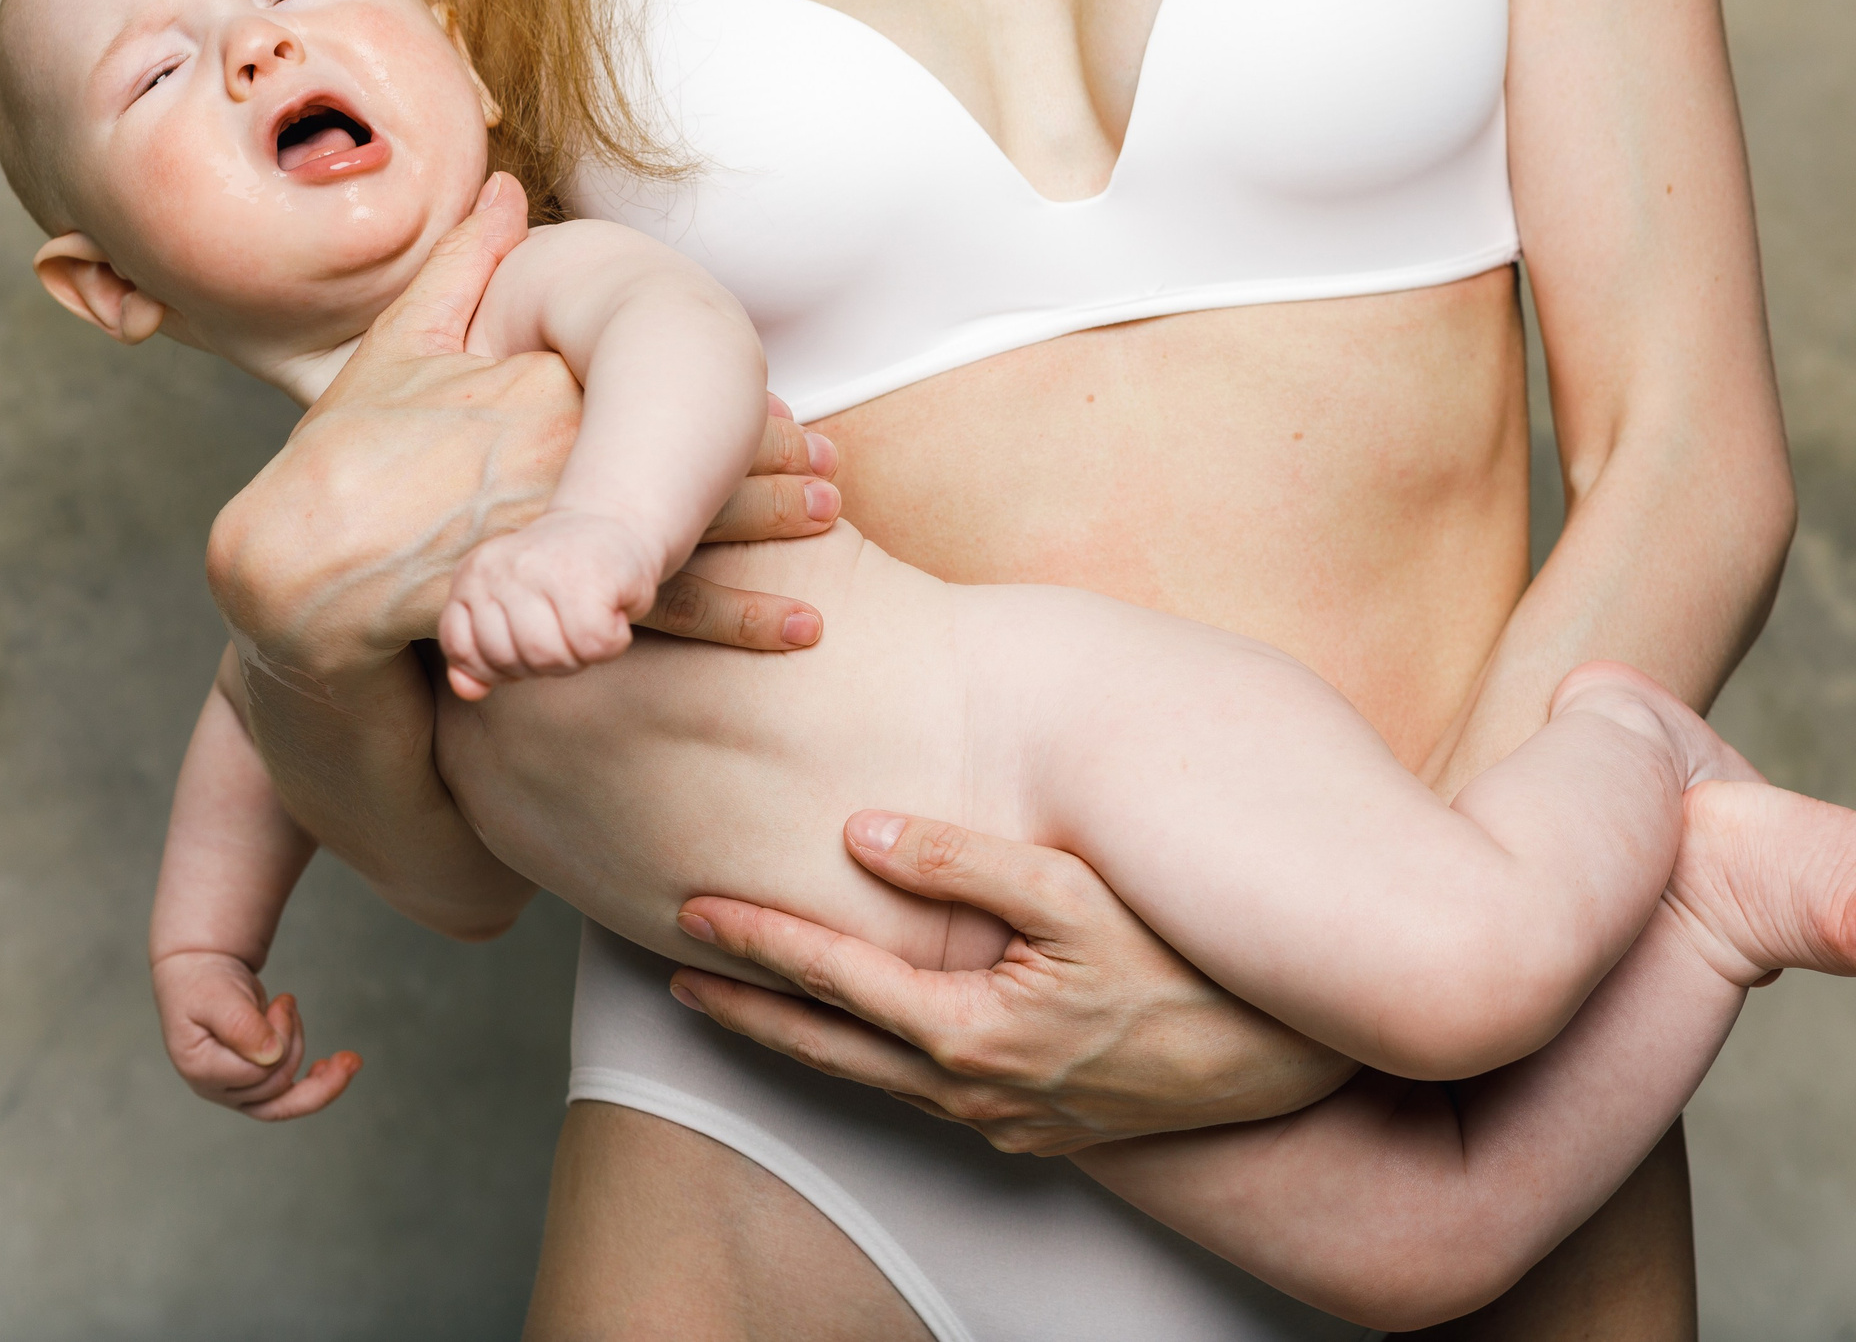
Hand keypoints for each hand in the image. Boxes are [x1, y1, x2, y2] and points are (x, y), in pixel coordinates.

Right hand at [151, 949, 361, 1120]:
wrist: (201, 974)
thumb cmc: (203, 982)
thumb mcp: (217, 996)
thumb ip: (241, 1025)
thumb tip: (271, 1056)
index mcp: (200, 1070)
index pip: (258, 1072)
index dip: (280, 1036)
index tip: (282, 999)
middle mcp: (217, 1090)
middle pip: (275, 1083)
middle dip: (291, 1037)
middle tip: (285, 1000)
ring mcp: (236, 1092)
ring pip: (287, 1094)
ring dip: (299, 1046)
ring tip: (288, 1009)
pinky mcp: (255, 1086)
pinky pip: (291, 1100)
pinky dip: (318, 1086)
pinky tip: (336, 1069)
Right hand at [207, 175, 839, 673]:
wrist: (293, 565)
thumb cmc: (343, 455)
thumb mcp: (400, 348)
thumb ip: (463, 268)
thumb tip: (506, 182)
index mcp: (535, 389)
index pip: (655, 388)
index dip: (731, 405)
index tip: (789, 414)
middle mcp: (558, 453)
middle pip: (687, 457)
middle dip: (766, 465)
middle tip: (833, 468)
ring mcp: (555, 528)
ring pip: (688, 530)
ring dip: (765, 527)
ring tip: (828, 520)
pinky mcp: (545, 600)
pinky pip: (653, 614)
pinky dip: (728, 619)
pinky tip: (792, 625)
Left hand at [439, 510, 662, 697]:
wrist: (613, 524)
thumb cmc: (561, 578)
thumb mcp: (507, 611)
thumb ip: (481, 654)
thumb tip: (467, 690)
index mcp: (471, 575)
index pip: (463, 650)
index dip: (499, 664)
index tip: (529, 639)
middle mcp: (498, 569)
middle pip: (510, 660)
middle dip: (545, 661)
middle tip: (568, 627)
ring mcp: (539, 571)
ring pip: (549, 657)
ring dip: (579, 655)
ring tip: (587, 621)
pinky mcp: (585, 580)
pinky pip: (593, 646)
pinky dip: (612, 644)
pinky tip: (612, 616)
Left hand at [671, 812, 1354, 1154]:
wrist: (1285, 1068)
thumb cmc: (1188, 966)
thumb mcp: (1078, 893)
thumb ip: (967, 861)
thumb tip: (862, 832)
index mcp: (971, 1034)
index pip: (835, 981)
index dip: (759, 942)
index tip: (694, 910)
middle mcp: (974, 1093)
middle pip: (829, 1047)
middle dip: (748, 1004)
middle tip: (677, 969)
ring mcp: (1004, 1121)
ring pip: (870, 1080)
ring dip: (798, 1039)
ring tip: (736, 1002)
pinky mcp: (1034, 1130)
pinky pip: (923, 1096)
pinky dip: (867, 1062)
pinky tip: (856, 1038)